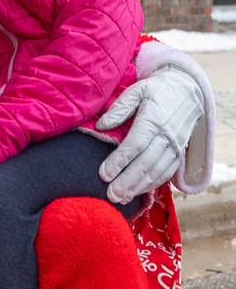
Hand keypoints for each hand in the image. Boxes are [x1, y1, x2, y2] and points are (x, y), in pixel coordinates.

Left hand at [96, 67, 203, 203]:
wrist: (187, 91)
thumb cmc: (156, 90)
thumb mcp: (136, 91)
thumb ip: (119, 108)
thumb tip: (101, 126)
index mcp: (153, 119)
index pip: (135, 145)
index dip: (119, 161)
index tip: (104, 174)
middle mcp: (166, 136)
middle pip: (146, 164)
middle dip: (127, 181)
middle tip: (110, 195)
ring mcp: (175, 146)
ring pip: (157, 172)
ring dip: (138, 187)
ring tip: (121, 198)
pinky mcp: (179, 153)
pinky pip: (167, 172)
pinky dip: (153, 184)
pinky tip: (138, 192)